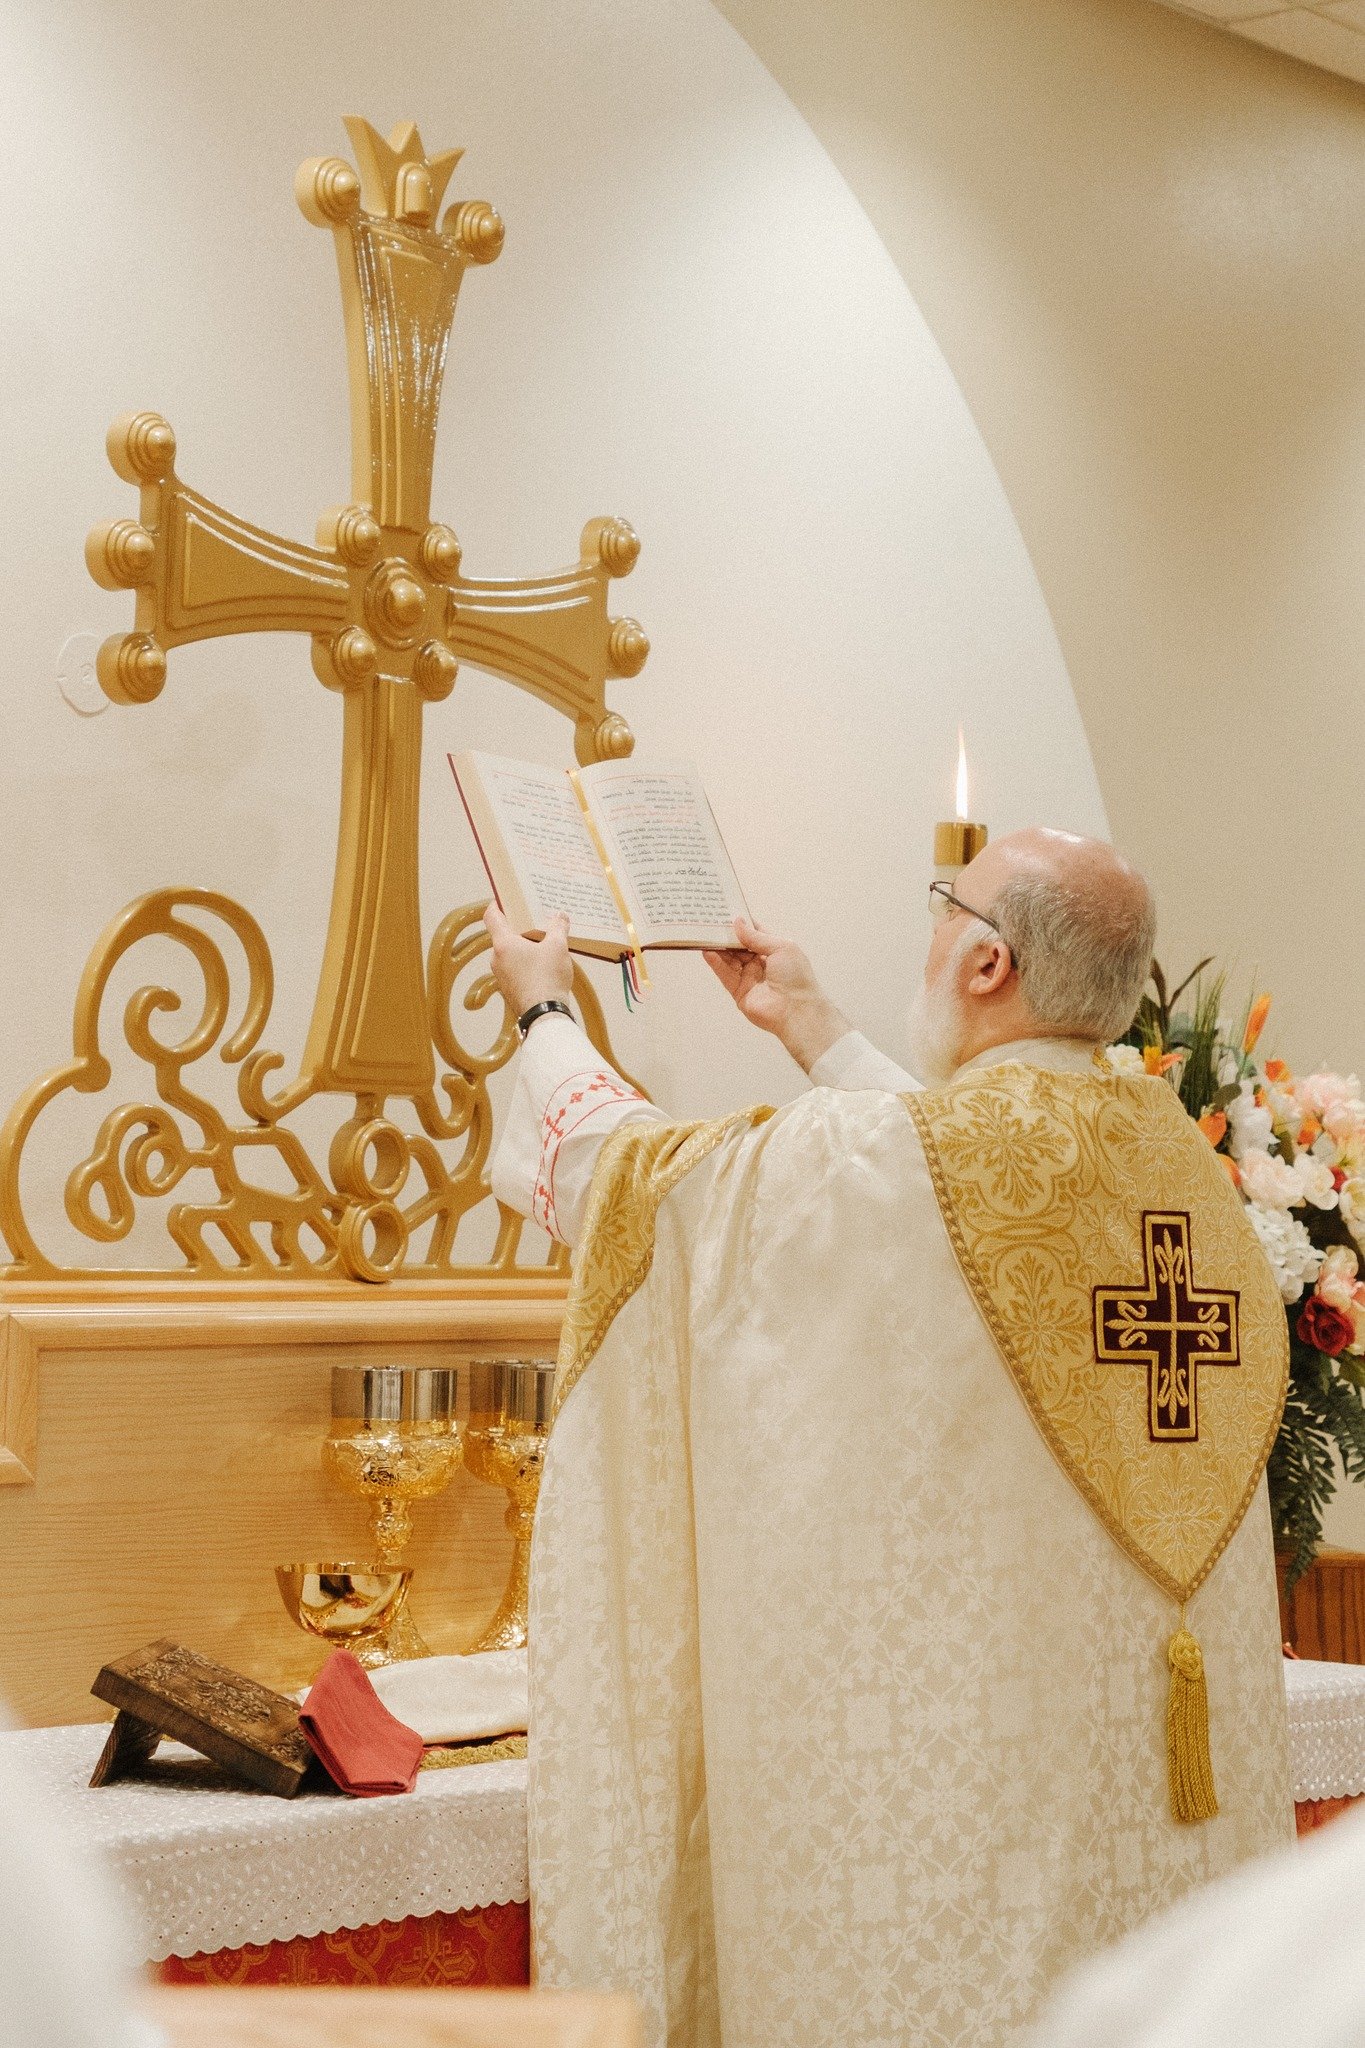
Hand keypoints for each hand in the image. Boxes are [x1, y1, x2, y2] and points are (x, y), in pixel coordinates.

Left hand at [485, 902, 573, 1017]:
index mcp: (504, 944)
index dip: (495, 904)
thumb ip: (558, 928)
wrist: (545, 1015)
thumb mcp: (558, 947)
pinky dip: (525, 964)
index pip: (491, 917)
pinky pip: (514, 970)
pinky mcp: (509, 989)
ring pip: (509, 954)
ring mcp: (501, 976)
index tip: (502, 898)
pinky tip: (543, 967)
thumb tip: (560, 916)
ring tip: (544, 946)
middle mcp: (497, 959)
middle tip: (535, 922)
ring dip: (523, 948)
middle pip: (503, 936)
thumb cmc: (547, 979)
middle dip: (519, 928)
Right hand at [703, 917, 848, 1072]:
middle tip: (710, 921)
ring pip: (729, 959)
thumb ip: (756, 937)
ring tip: (704, 934)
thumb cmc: (796, 976)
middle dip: (726, 935)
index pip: (755, 933)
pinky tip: (708, 952)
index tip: (727, 912)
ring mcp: (749, 978)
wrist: (797, 1010)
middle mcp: (761, 964)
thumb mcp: (780, 947)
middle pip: (739, 946)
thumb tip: (738, 923)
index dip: (742, 923)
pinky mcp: (739, 992)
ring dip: (718, 948)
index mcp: (774, 951)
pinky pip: (725, 975)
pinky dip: (716, 963)